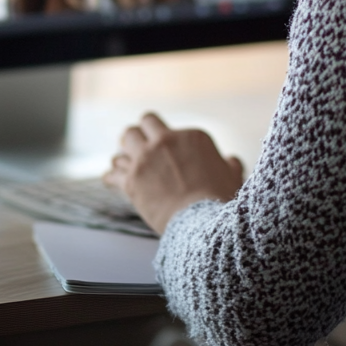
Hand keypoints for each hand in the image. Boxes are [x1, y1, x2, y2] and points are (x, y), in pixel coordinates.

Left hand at [104, 113, 243, 233]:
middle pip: (144, 122)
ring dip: (126, 150)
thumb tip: (230, 160)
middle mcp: (166, 141)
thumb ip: (230, 164)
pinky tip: (113, 180)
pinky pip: (112, 171)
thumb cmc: (220, 201)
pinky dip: (112, 176)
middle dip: (142, 132)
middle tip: (142, 146)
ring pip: (126, 138)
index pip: (171, 128)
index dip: (168, 141)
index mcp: (192, 136)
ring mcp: (146, 158)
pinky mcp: (131, 180)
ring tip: (126, 162)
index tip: (167, 154)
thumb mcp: (232, 177)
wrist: (201, 223)